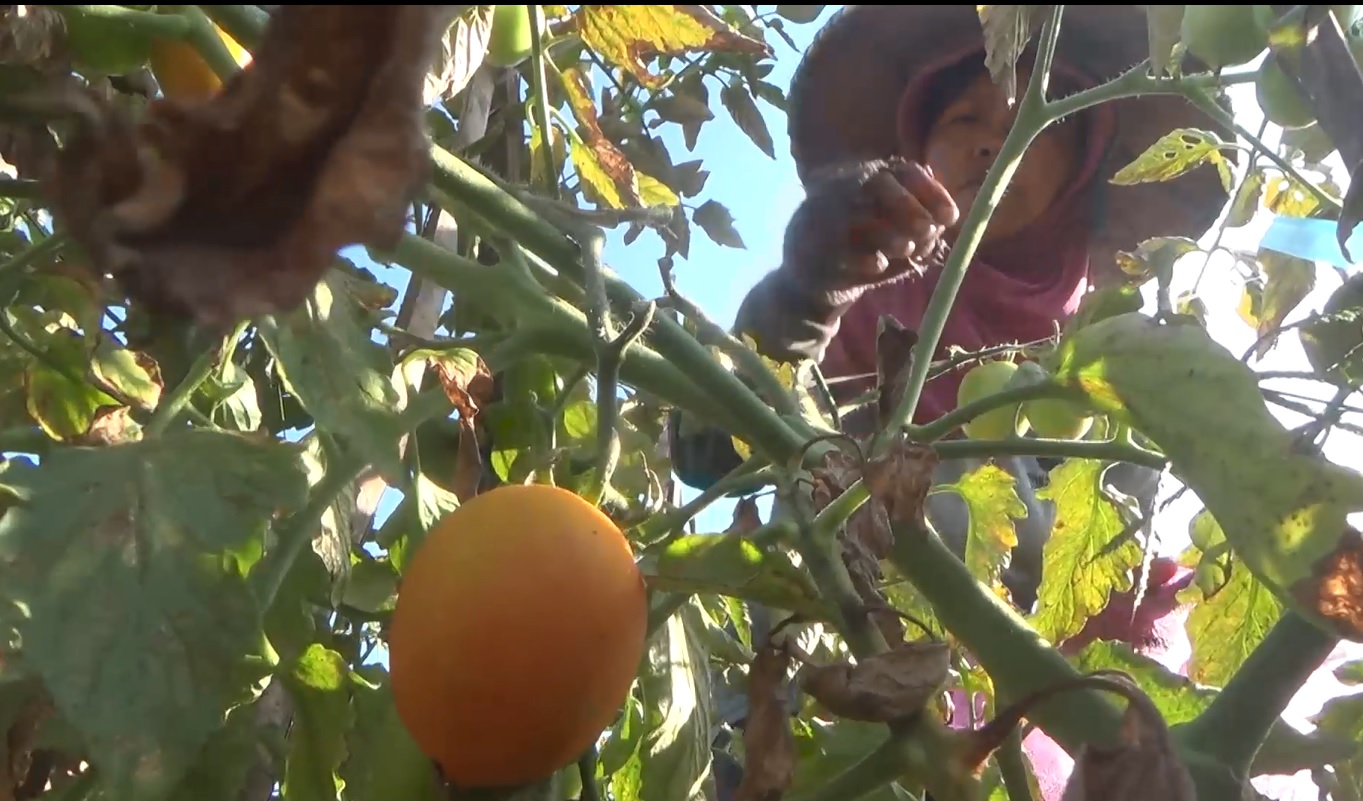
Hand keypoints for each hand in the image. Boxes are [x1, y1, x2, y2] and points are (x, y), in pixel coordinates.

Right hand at [783, 157, 959, 300]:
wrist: (810, 278)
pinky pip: (837, 247)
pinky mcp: (807, 244)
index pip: (904, 173)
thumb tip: (941, 226)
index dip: (930, 192)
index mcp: (871, 179)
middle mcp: (845, 188)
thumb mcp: (895, 236)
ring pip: (856, 214)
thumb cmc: (862, 251)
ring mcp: (822, 214)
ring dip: (887, 233)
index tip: (951, 217)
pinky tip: (878, 266)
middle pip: (876, 184)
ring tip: (906, 249)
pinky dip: (863, 257)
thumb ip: (919, 228)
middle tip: (928, 231)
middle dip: (907, 207)